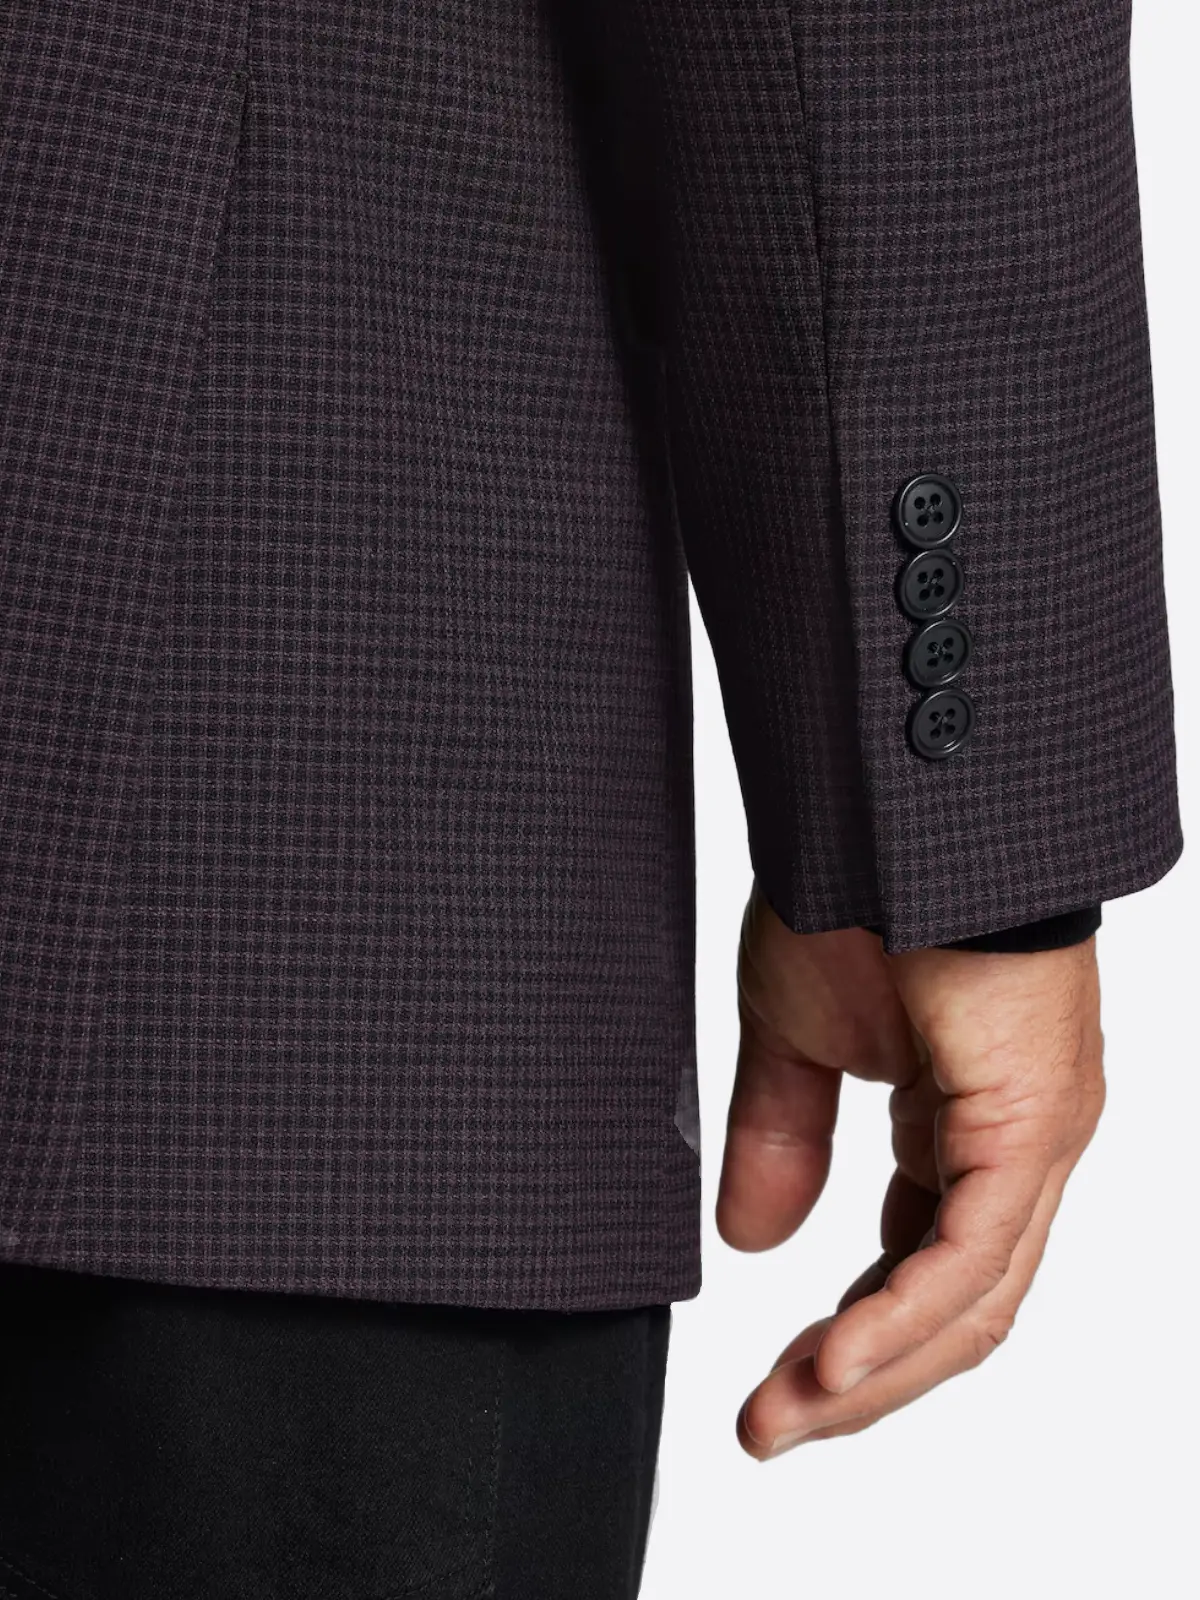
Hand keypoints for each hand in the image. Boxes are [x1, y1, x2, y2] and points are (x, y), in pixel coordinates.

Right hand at [721, 883, 1104, 1457]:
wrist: (899, 805)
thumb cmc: (861, 890)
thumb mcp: (793, 1035)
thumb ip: (781, 1138)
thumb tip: (752, 1243)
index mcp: (965, 1129)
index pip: (920, 1270)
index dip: (849, 1338)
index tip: (771, 1389)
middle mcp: (1016, 1149)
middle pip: (952, 1311)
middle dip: (856, 1383)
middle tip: (767, 1429)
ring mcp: (1035, 1139)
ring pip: (968, 1302)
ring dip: (871, 1373)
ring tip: (782, 1417)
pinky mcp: (1030, 1121)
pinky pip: (968, 1253)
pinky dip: (896, 1319)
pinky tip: (831, 1366)